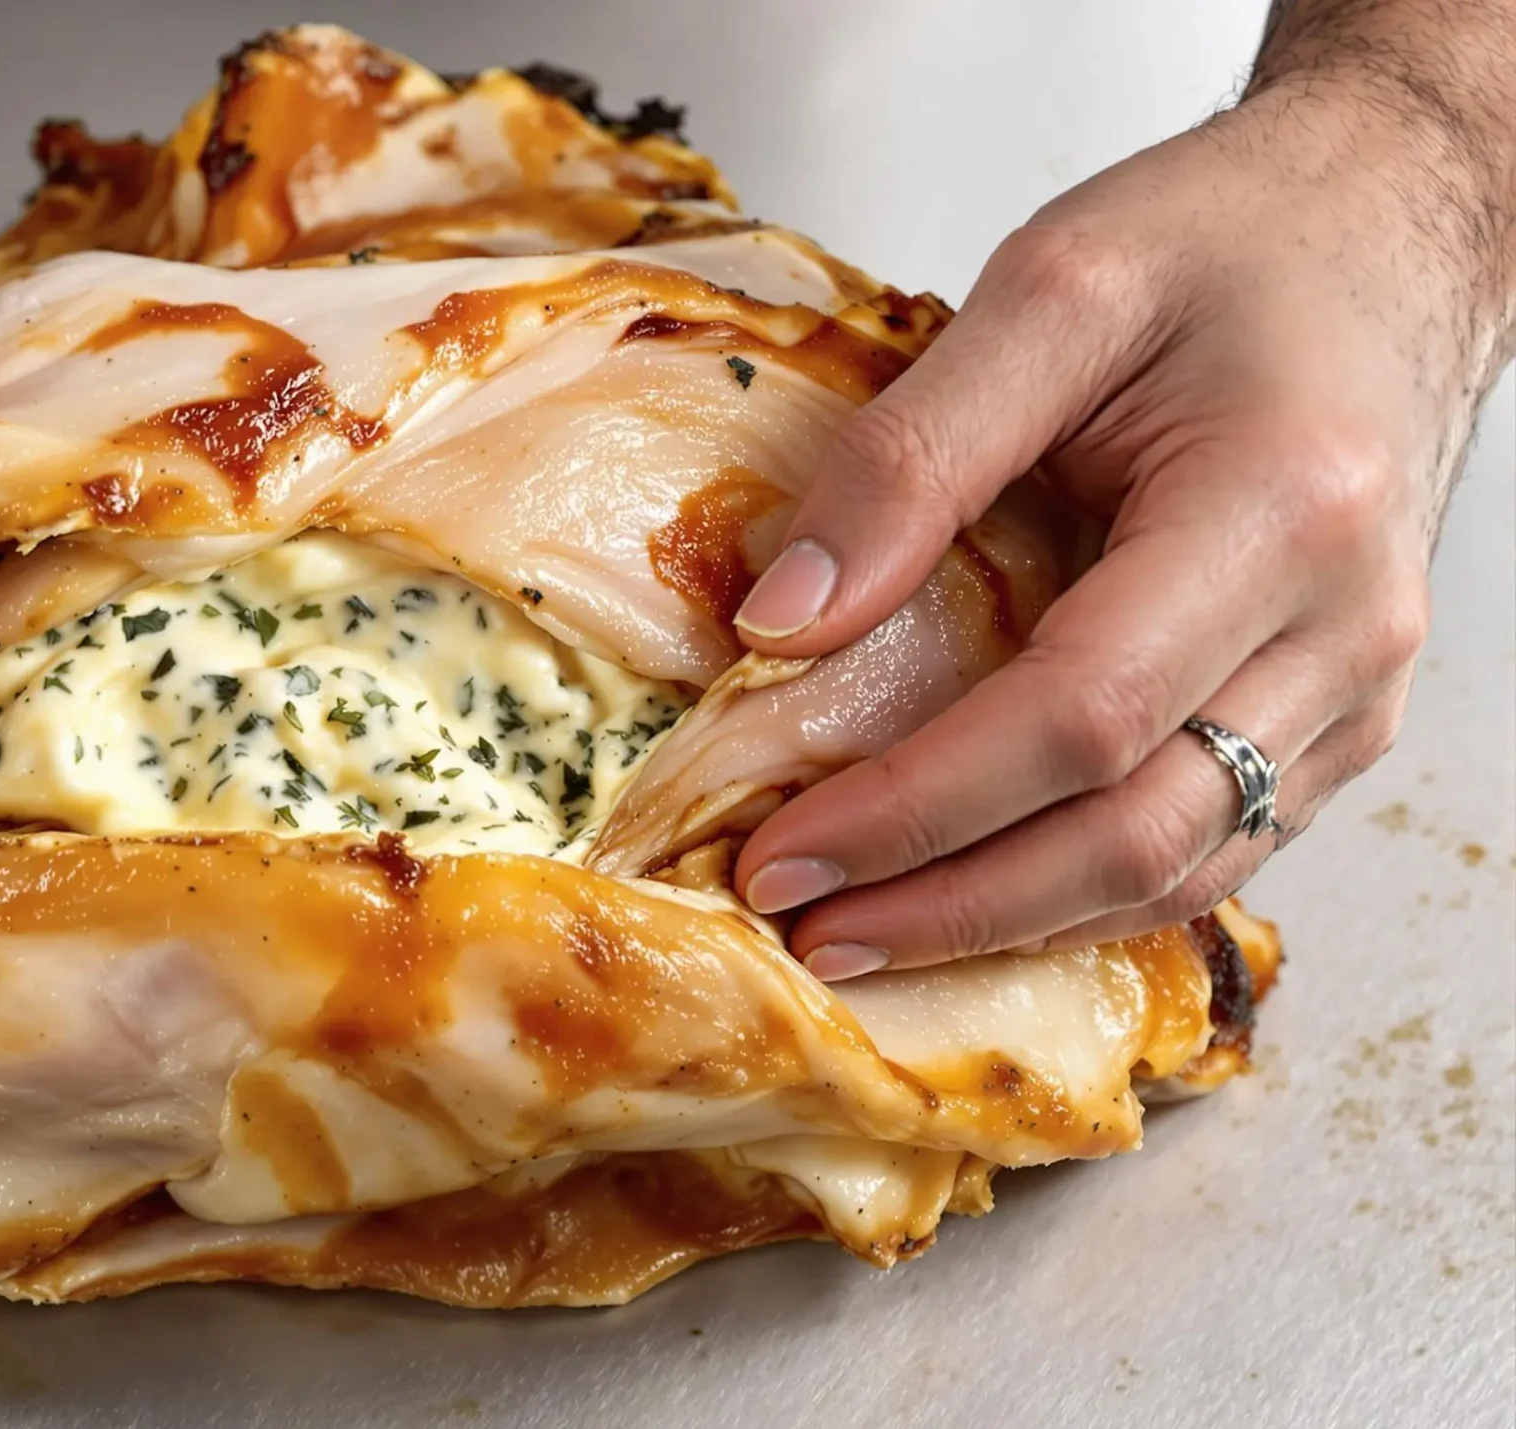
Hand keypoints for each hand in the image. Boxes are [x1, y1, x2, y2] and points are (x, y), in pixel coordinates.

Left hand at [728, 69, 1513, 978]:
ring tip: (859, 934)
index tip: (784, 849)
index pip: (1078, 717)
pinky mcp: (1336, 717)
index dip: (918, 804)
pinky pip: (1211, 844)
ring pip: (1179, 868)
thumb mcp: (1053, 287)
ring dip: (1008, 922)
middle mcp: (1344, 627)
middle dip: (949, 901)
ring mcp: (1356, 689)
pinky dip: (1081, 891)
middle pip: (1133, 835)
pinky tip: (968, 899)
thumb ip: (911, 454)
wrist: (1388, 224)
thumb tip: (780, 621)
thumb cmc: (1232, 239)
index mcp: (1282, 508)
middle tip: (800, 924)